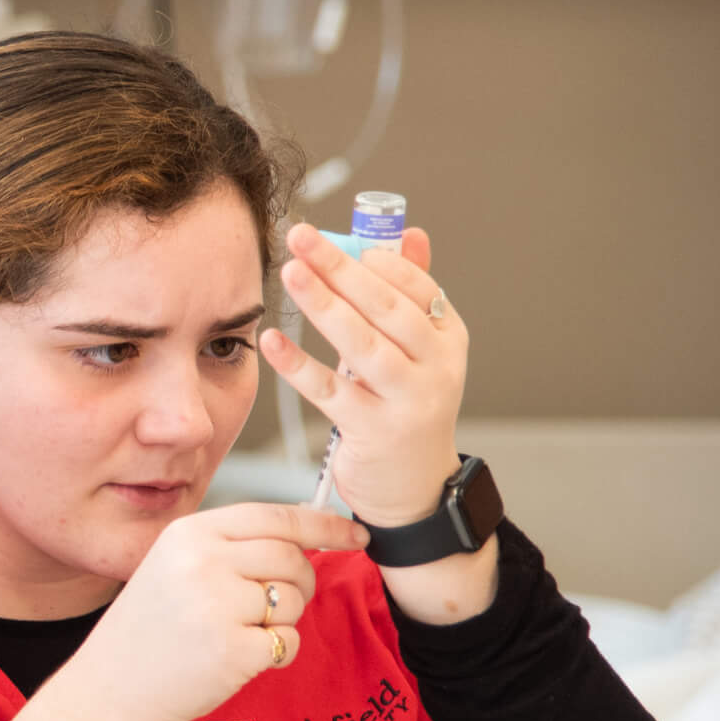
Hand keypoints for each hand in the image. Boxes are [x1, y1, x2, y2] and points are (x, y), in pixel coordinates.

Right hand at [67, 503, 370, 720]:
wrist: (111, 689)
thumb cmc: (149, 630)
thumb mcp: (174, 567)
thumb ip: (230, 547)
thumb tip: (306, 535)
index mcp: (189, 534)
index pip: (275, 516)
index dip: (323, 524)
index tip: (355, 533)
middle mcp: (202, 562)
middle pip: (291, 557)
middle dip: (301, 581)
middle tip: (276, 603)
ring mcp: (217, 605)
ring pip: (292, 599)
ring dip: (282, 620)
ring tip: (240, 632)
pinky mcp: (233, 649)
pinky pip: (288, 640)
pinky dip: (276, 652)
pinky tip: (239, 657)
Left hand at [261, 223, 469, 527]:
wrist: (414, 488)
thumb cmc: (406, 408)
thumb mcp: (419, 352)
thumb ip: (411, 293)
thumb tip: (409, 232)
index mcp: (448, 338)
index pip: (416, 287)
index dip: (376, 259)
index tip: (336, 235)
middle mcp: (435, 368)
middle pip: (386, 309)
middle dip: (341, 269)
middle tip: (301, 237)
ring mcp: (406, 401)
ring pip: (362, 345)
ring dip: (323, 305)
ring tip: (290, 273)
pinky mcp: (371, 431)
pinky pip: (329, 391)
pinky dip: (298, 364)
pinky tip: (271, 340)